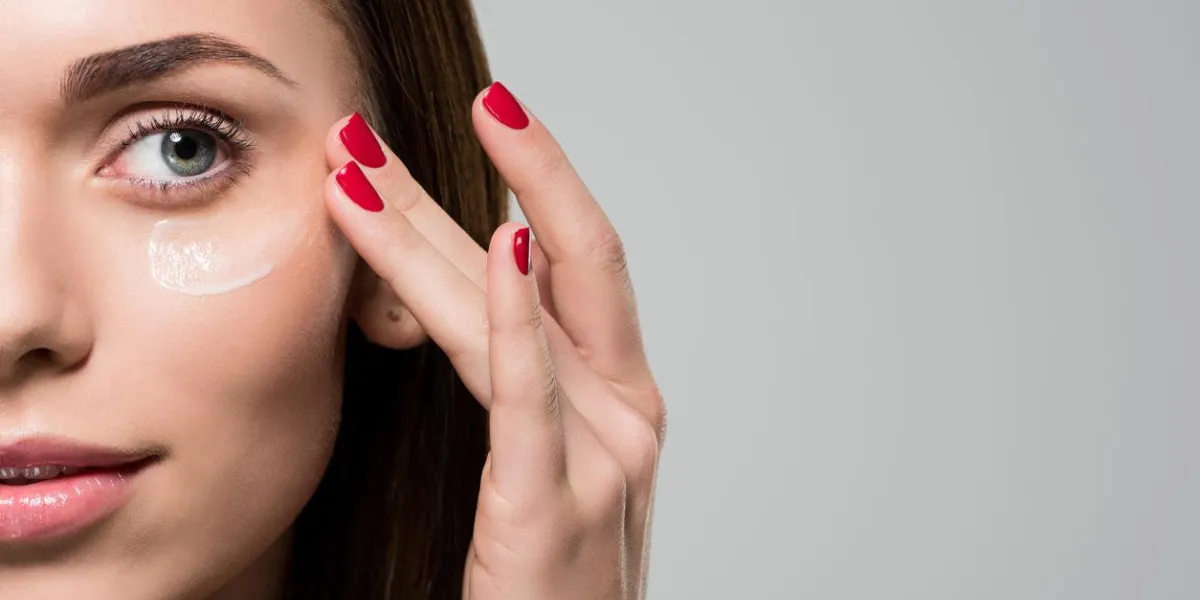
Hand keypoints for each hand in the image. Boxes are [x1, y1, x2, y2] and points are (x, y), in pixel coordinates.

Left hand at [322, 82, 664, 599]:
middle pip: (554, 263)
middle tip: (383, 129)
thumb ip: (516, 387)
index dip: (538, 177)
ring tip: (356, 175)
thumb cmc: (550, 583)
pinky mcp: (552, 507)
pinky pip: (528, 396)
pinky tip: (501, 247)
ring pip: (516, 313)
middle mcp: (626, 414)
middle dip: (480, 177)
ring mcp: (604, 458)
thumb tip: (446, 299)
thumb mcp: (543, 468)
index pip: (578, 262)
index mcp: (623, 401)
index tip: (487, 119)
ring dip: (429, 232)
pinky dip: (513, 316)